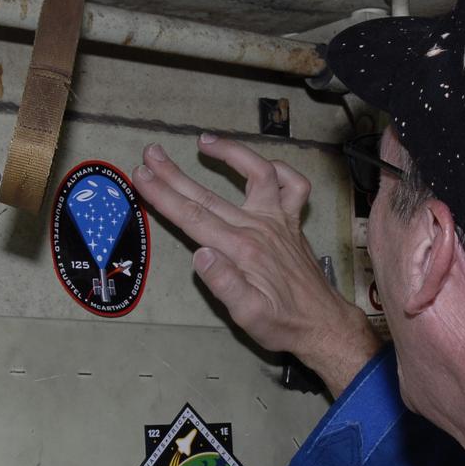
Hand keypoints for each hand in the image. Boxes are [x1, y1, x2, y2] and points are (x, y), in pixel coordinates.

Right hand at [133, 134, 380, 396]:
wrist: (323, 324)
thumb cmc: (283, 324)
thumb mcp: (248, 316)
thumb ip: (225, 284)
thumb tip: (200, 255)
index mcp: (241, 250)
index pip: (193, 217)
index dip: (164, 195)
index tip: (140, 176)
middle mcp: (259, 228)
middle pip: (209, 195)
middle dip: (175, 174)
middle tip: (150, 154)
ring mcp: (279, 222)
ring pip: (257, 174)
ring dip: (231, 153)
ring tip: (205, 141)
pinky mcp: (293, 224)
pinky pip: (294, 187)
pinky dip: (281, 171)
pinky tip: (264, 165)